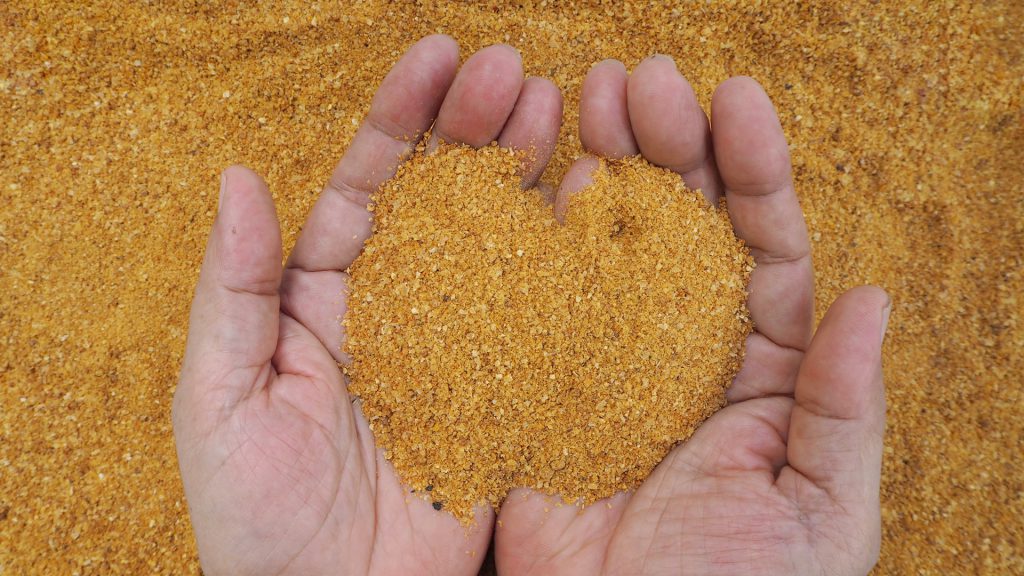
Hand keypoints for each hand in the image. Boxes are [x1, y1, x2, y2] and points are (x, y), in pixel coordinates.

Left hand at [172, 35, 561, 574]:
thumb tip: (238, 180)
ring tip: (556, 107)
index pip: (364, 189)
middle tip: (512, 72)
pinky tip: (591, 206)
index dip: (400, 122)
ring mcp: (459, 350)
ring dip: (523, 174)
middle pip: (440, 201)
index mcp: (322, 301)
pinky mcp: (507, 395)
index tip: (436, 58)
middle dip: (472, 130)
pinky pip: (540, 321)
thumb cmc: (258, 522)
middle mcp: (397, 311)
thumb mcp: (220, 399)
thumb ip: (233, 290)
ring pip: (496, 244)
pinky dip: (566, 263)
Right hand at [495, 57, 889, 574]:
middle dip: (670, 144)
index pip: (763, 250)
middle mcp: (685, 352)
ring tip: (591, 92)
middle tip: (644, 77)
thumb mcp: (820, 513)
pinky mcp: (544, 386)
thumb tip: (869, 296)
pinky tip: (545, 180)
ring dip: (606, 164)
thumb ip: (842, 408)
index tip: (738, 99)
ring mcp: (610, 363)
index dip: (754, 171)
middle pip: (682, 227)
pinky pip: (545, 302)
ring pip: (611, 246)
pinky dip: (544, 239)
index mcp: (763, 374)